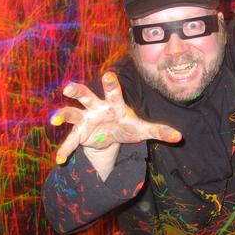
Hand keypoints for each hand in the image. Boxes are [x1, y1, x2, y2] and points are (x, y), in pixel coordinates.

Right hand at [50, 72, 181, 163]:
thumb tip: (179, 137)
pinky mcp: (79, 134)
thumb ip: (159, 131)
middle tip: (68, 87)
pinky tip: (60, 160)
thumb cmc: (126, 125)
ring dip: (62, 115)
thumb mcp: (142, 129)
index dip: (111, 83)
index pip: (113, 91)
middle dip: (77, 90)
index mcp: (113, 104)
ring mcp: (85, 119)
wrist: (111, 136)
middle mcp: (96, 107)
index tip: (108, 74)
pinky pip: (70, 142)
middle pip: (85, 95)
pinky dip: (65, 150)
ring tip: (55, 119)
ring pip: (71, 113)